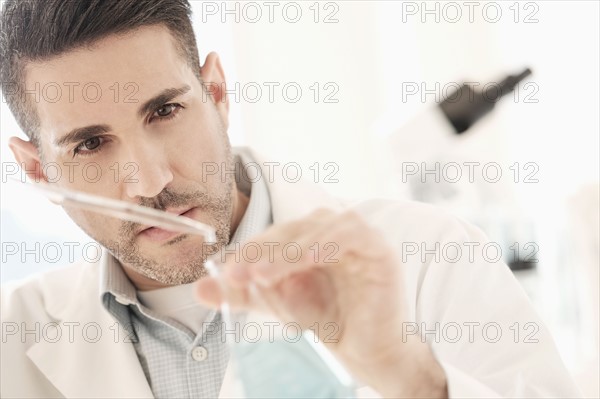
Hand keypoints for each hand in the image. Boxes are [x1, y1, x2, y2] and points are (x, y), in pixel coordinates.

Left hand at [196, 208, 447, 397]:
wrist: (365, 352)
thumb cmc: (326, 321)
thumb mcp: (276, 304)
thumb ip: (242, 293)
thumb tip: (200, 289)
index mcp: (308, 236)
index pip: (274, 235)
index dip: (249, 251)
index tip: (224, 272)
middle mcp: (331, 230)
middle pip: (291, 230)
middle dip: (262, 252)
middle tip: (236, 274)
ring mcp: (356, 236)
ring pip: (316, 230)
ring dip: (287, 251)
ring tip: (262, 276)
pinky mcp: (377, 248)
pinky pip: (350, 236)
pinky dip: (325, 245)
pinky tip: (307, 260)